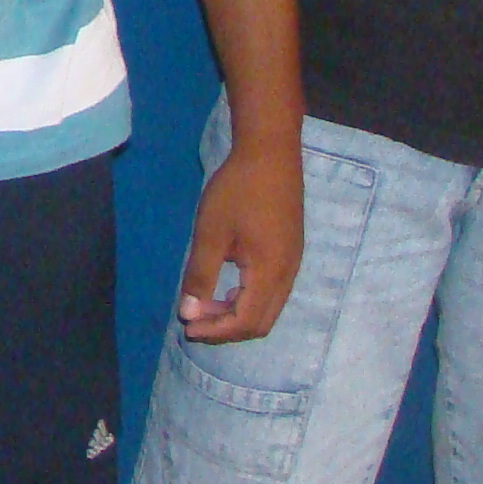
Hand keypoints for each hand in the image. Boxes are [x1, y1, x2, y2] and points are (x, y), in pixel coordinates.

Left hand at [177, 130, 303, 343]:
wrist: (271, 152)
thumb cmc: (238, 190)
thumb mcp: (211, 234)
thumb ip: (201, 275)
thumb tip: (189, 312)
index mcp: (270, 273)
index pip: (245, 321)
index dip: (216, 331)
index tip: (188, 327)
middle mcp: (288, 274)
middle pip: (261, 322)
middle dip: (227, 328)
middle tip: (196, 318)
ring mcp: (293, 263)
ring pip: (269, 308)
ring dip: (238, 313)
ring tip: (207, 303)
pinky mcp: (292, 251)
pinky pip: (274, 291)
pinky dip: (249, 299)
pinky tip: (229, 286)